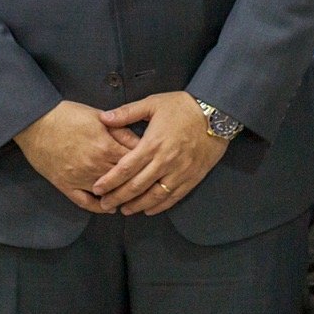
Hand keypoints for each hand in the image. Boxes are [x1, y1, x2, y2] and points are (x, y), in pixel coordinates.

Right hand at [14, 101, 141, 212]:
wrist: (36, 123)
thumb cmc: (66, 115)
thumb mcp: (97, 117)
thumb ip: (119, 130)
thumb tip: (139, 141)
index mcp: (106, 147)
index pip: (134, 161)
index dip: (145, 164)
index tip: (152, 166)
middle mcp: (96, 166)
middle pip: (124, 181)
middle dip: (137, 183)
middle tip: (147, 186)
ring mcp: (81, 179)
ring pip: (108, 194)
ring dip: (120, 197)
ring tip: (131, 198)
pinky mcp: (66, 186)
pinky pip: (86, 203)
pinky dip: (99, 207)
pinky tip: (108, 207)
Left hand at [92, 92, 228, 215]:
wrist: (216, 114)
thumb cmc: (182, 106)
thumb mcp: (153, 103)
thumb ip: (127, 112)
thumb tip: (103, 117)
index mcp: (152, 144)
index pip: (126, 168)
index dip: (110, 180)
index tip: (97, 188)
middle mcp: (164, 162)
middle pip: (137, 186)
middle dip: (118, 197)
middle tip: (105, 204)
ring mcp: (179, 172)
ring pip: (154, 196)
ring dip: (137, 205)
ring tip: (124, 210)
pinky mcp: (192, 178)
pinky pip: (173, 197)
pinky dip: (159, 206)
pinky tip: (149, 209)